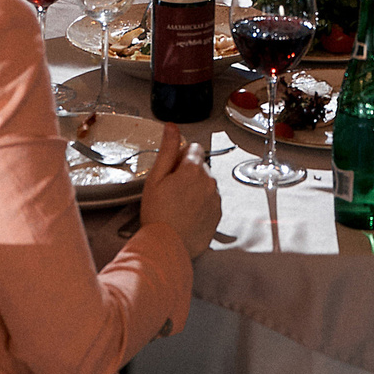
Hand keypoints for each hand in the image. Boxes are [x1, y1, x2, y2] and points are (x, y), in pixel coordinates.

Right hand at [138, 124, 221, 256]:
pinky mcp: (218, 214)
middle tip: (170, 190)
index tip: (171, 170)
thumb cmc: (158, 214)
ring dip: (195, 187)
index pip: (194, 148)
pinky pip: (211, 200)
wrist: (167, 246)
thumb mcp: (155, 178)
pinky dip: (201, 203)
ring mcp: (215, 198)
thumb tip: (172, 127)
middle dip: (187, 172)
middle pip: (200, 165)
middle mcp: (209, 181)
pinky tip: (186, 213)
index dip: (180, 157)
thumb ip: (167, 149)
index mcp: (193, 169)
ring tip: (177, 204)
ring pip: (206, 183)